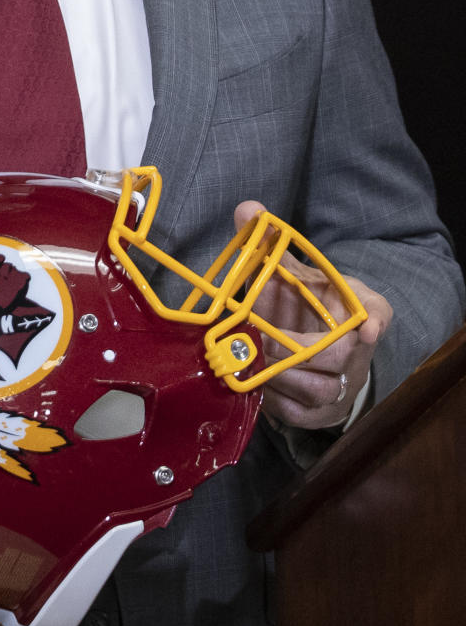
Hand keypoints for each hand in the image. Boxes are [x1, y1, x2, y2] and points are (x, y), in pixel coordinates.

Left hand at [233, 202, 392, 430]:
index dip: (375, 321)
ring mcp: (344, 386)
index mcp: (361, 310)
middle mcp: (360, 352)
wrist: (314, 347)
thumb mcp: (292, 273)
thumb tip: (247, 210)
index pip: (378, 312)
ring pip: (318, 390)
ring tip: (247, 361)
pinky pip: (300, 415)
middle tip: (259, 340)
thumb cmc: (304, 304)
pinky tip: (252, 385)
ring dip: (278, 377)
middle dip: (295, 350)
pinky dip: (273, 402)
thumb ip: (270, 245)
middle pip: (338, 358)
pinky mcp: (324, 415)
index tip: (368, 328)